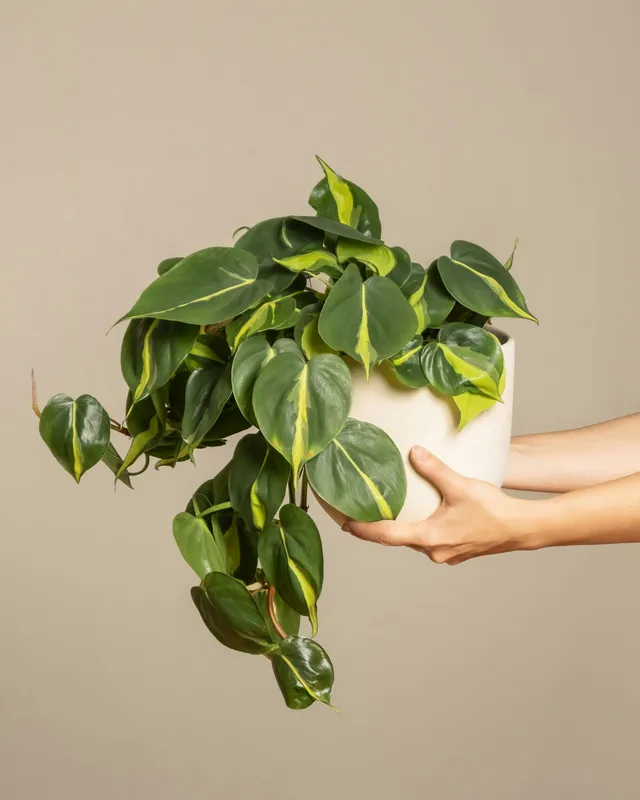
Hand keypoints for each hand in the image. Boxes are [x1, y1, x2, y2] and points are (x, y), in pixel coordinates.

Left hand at [342, 446, 530, 564]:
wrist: (522, 529)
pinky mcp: (457, 552)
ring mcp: (446, 555)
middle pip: (399, 539)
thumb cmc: (492, 510)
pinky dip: (423, 529)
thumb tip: (414, 452)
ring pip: (416, 540)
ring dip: (405, 527)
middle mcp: (434, 551)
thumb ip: (434, 469)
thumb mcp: (459, 485)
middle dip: (381, 527)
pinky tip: (425, 516)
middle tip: (362, 514)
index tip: (345, 525)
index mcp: (428, 538)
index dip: (363, 530)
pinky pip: (432, 541)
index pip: (386, 535)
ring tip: (392, 511)